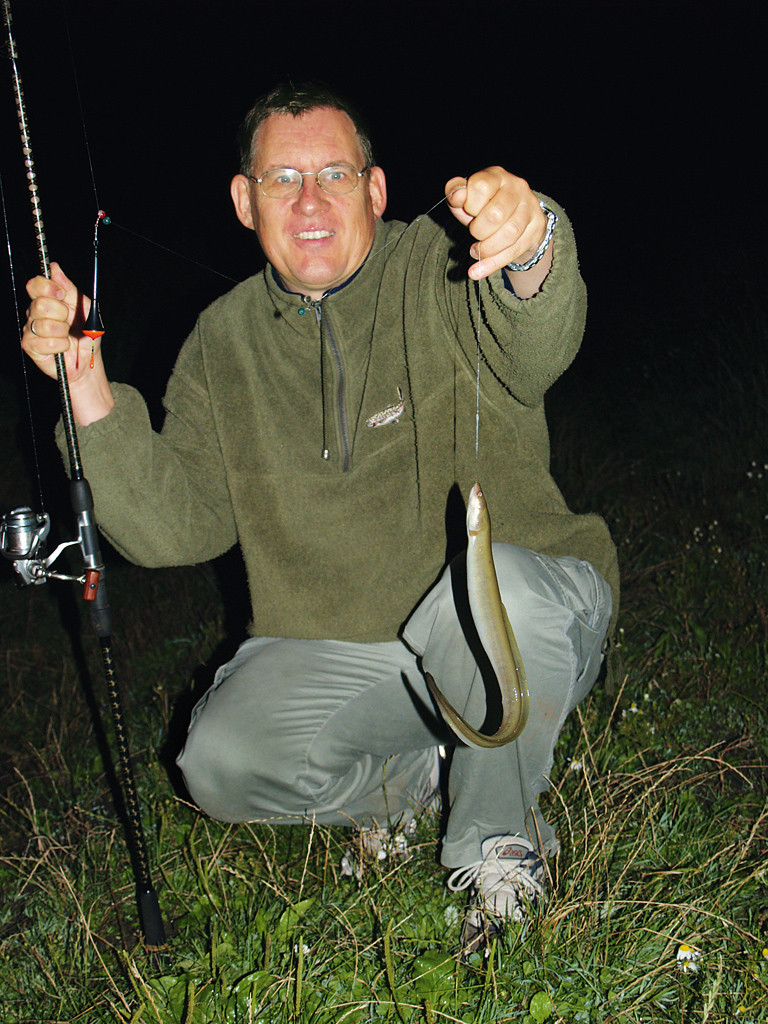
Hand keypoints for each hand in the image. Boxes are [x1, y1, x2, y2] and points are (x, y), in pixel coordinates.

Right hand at [23, 263, 113, 423]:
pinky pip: (44, 342)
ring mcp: (31, 329)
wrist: (88, 362)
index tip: (61, 295)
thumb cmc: (86, 334)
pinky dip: (60, 345)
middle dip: (61, 313)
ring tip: (67, 336)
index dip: (48, 287)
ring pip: (43, 323)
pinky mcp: (30, 346)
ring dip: (62, 331)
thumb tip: (54, 267)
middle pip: (40, 303)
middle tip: (68, 321)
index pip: (35, 284)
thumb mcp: (85, 307)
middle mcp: (34, 312)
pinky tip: (63, 347)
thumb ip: (69, 288)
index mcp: (46, 299)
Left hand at [445, 167, 548, 280]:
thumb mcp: (467, 199)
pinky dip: (493, 264)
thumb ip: (456, 195)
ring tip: (477, 251)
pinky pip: (514, 250)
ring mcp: (530, 207)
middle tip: (475, 235)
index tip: (468, 212)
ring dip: (487, 249)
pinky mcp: (536, 227)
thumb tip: (455, 196)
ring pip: (509, 234)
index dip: (469, 205)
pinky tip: (477, 271)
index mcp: (496, 176)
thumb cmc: (485, 206)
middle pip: (496, 214)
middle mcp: (517, 187)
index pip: (481, 187)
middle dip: (479, 231)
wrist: (516, 217)